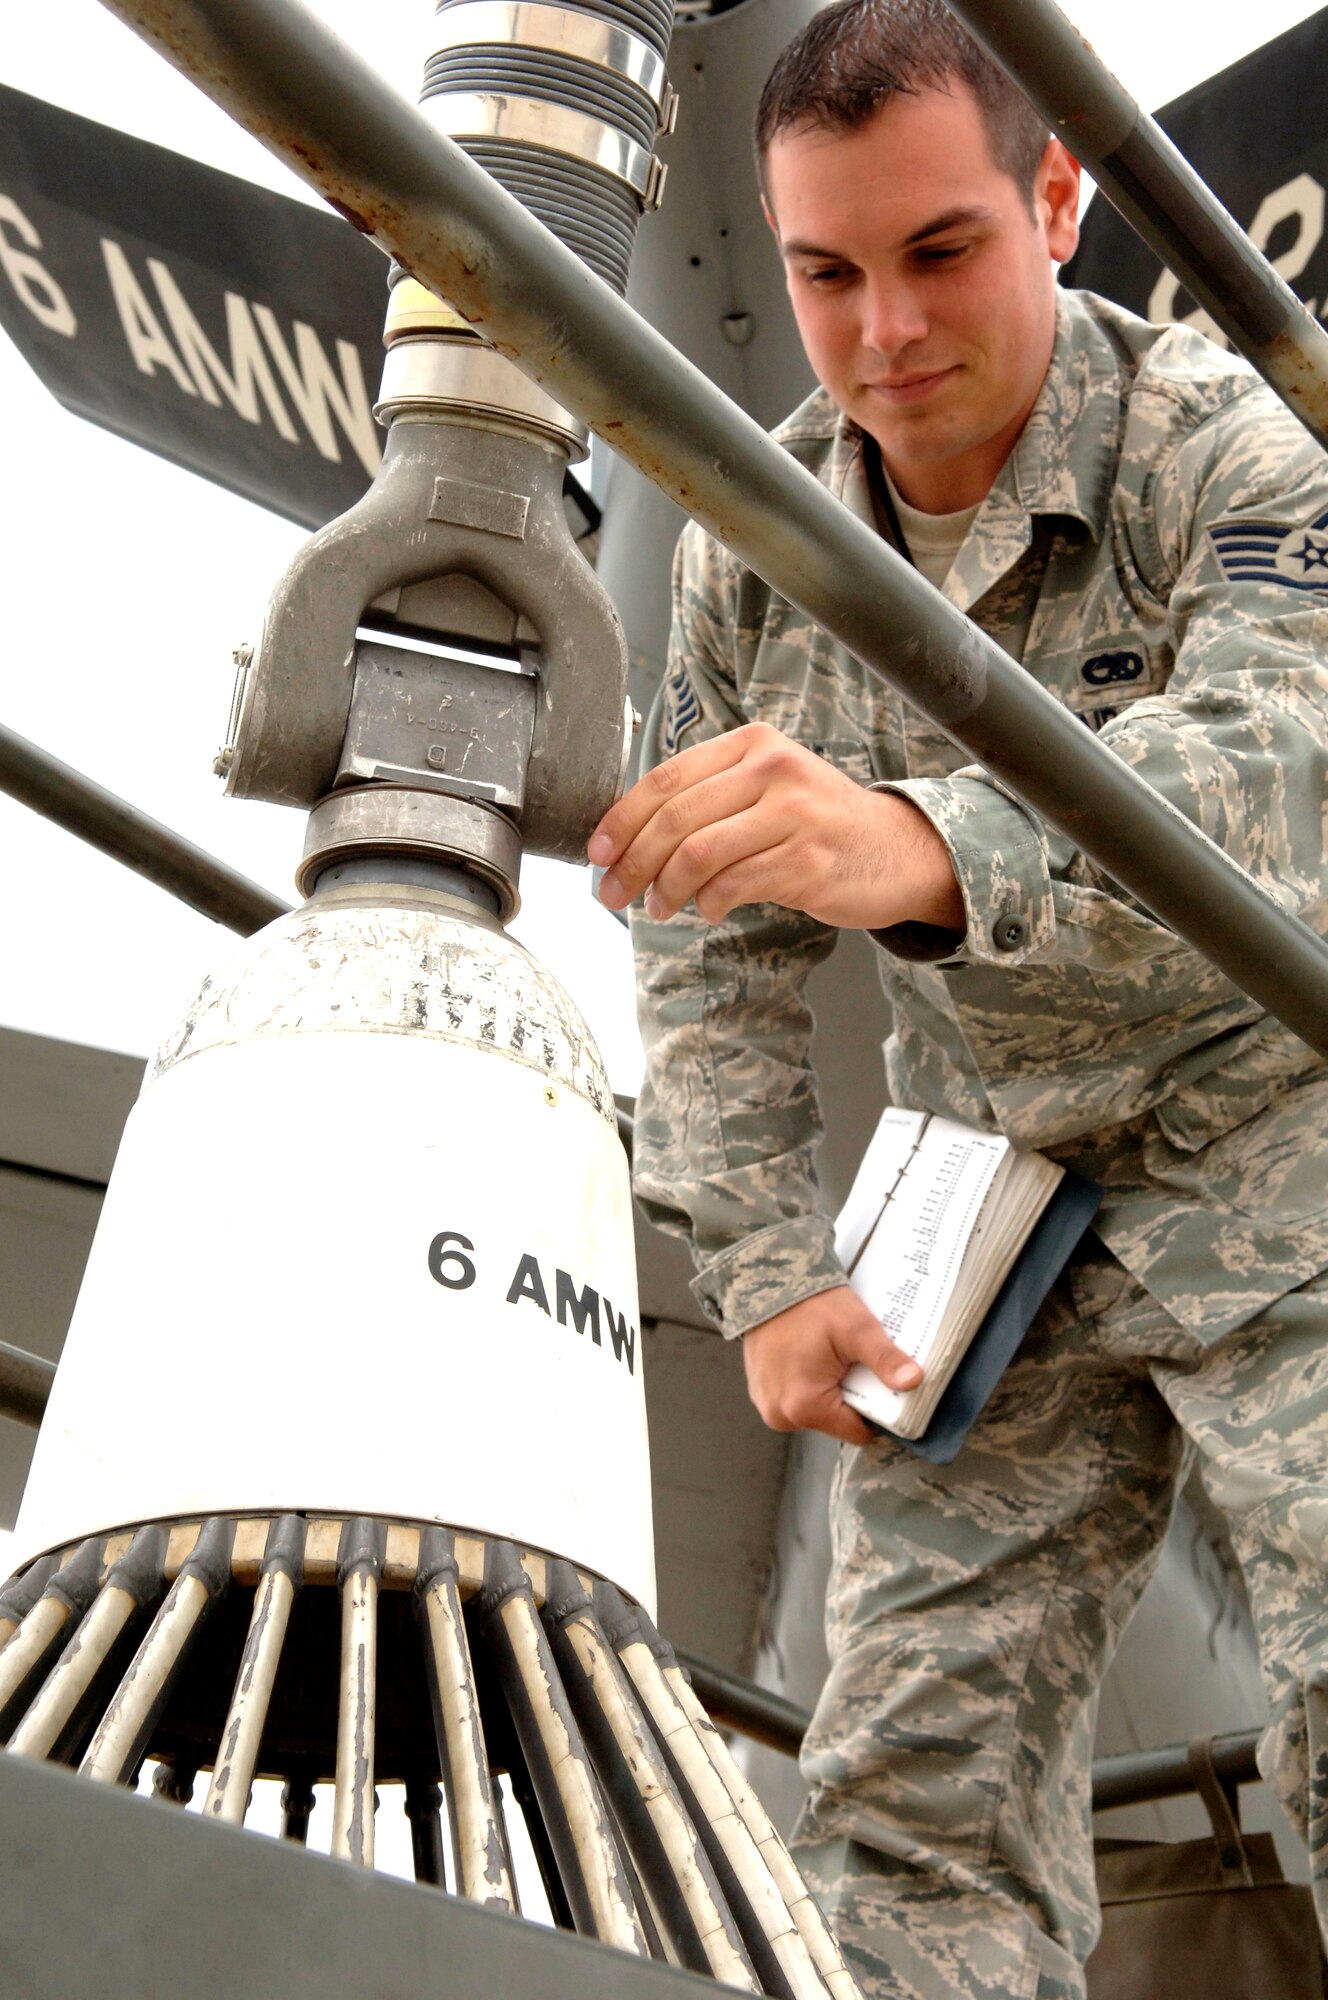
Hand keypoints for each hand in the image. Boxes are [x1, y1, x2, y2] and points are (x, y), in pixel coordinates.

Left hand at [588, 723, 962, 930]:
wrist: (898, 850)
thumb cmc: (821, 824)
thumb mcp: (769, 788)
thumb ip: (711, 798)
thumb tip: (632, 835)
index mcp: (753, 745)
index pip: (666, 778)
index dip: (622, 819)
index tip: (598, 852)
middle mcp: (772, 770)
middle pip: (675, 819)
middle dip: (633, 862)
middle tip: (613, 893)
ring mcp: (793, 814)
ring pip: (698, 854)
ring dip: (666, 889)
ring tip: (660, 907)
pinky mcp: (807, 860)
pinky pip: (733, 885)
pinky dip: (708, 903)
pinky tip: (707, 909)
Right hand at [742, 1286, 921, 1445]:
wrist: (770, 1279)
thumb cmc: (812, 1304)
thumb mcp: (857, 1329)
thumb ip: (885, 1358)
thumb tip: (914, 1381)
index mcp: (804, 1407)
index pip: (857, 1432)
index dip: (874, 1410)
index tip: (877, 1383)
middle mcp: (780, 1415)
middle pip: (836, 1422)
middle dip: (850, 1396)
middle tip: (851, 1363)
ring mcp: (767, 1405)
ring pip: (817, 1411)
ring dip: (828, 1390)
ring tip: (831, 1358)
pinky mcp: (761, 1393)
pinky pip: (796, 1400)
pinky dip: (808, 1384)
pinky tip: (812, 1358)